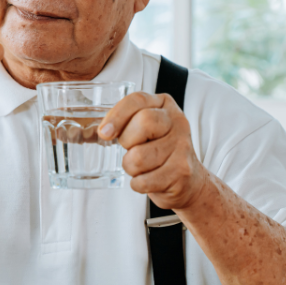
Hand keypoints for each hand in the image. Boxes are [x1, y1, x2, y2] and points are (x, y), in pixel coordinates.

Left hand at [98, 92, 208, 210]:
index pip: (137, 100)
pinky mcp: (182, 171)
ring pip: (139, 156)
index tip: (104, 132)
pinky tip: (148, 179)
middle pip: (144, 122)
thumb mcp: (144, 128)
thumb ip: (124, 122)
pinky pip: (145, 180)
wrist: (188, 180)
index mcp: (164, 105)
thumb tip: (96, 131)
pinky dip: (138, 184)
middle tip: (131, 148)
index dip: (117, 115)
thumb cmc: (159, 151)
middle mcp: (177, 122)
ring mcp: (182, 146)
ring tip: (141, 167)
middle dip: (127, 141)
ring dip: (131, 167)